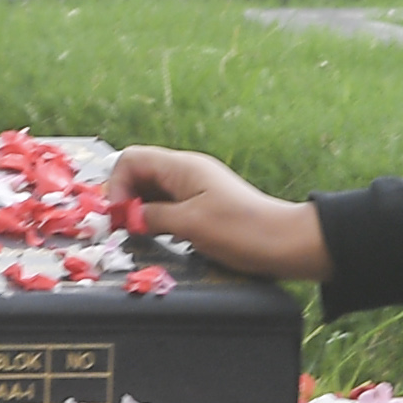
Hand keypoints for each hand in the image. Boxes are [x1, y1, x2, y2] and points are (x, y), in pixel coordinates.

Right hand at [113, 147, 328, 281]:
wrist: (285, 243)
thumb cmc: (242, 230)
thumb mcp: (189, 224)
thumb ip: (153, 216)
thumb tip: (129, 217)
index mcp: (182, 167)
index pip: (131, 160)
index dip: (117, 186)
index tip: (120, 215)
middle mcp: (187, 172)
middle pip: (139, 174)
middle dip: (125, 199)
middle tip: (125, 228)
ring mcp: (195, 188)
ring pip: (152, 192)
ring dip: (141, 211)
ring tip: (141, 235)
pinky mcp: (203, 205)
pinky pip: (168, 205)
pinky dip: (157, 219)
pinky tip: (161, 237)